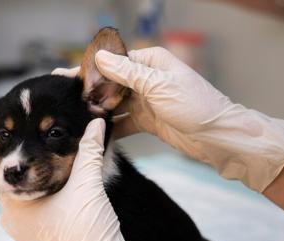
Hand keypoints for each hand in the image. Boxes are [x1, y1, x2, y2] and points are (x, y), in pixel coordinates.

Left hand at [0, 119, 161, 240]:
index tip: (7, 128)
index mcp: (14, 208)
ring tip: (50, 167)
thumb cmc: (90, 229)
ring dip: (37, 187)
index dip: (5, 145)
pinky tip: (60, 197)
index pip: (2, 168)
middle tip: (34, 142)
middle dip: (26, 165)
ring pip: (26, 204)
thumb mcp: (88, 183)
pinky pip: (36, 221)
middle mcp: (12, 226)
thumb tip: (96, 122)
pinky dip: (45, 206)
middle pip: (15, 186)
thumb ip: (90, 148)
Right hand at [54, 47, 283, 191]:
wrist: (219, 138)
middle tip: (64, 101)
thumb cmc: (196, 107)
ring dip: (99, 111)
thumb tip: (100, 58)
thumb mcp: (159, 86)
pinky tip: (94, 133)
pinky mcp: (148, 121)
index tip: (66, 77)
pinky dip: (111, 128)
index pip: (114, 61)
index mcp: (151, 62)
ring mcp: (147, 101)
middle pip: (111, 82)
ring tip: (75, 119)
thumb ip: (127, 73)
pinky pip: (123, 122)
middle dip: (90, 92)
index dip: (90, 70)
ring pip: (115, 103)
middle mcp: (148, 79)